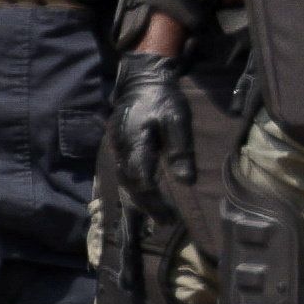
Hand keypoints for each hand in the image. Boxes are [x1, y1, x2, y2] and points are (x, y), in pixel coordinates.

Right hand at [106, 44, 197, 207]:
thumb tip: (186, 182)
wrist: (141, 80)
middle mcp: (121, 148)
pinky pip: (123, 173)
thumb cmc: (163, 100)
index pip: (142, 180)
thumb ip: (180, 151)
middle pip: (131, 184)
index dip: (155, 202)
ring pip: (124, 181)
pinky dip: (133, 189)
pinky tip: (143, 198)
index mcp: (136, 143)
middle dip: (148, 206)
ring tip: (154, 217)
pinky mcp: (118, 147)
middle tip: (166, 222)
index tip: (171, 217)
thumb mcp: (178, 121)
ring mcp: (117, 147)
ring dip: (138, 201)